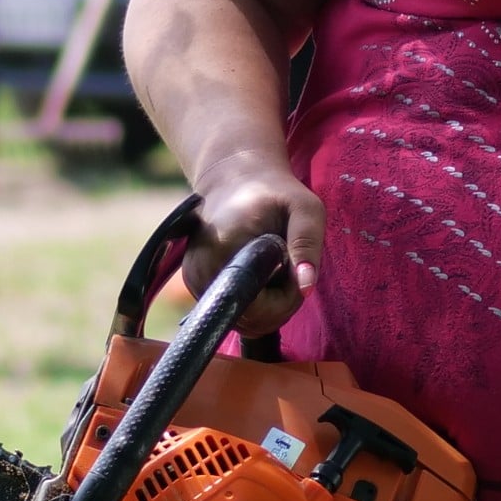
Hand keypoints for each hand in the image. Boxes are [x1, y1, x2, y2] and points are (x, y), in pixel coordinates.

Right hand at [182, 153, 326, 332]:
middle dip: (281, 303)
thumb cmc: (275, 193)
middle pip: (250, 321)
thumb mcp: (304, 208)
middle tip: (290, 265)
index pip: (255, 309)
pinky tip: (263, 274)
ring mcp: (194, 282)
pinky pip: (235, 313)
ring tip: (277, 267)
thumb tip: (306, 288)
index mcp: (220, 251)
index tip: (293, 267)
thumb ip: (306, 245)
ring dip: (270, 304)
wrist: (236, 179)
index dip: (283, 299)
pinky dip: (257, 302)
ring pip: (244, 321)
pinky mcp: (197, 286)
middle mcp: (199, 272)